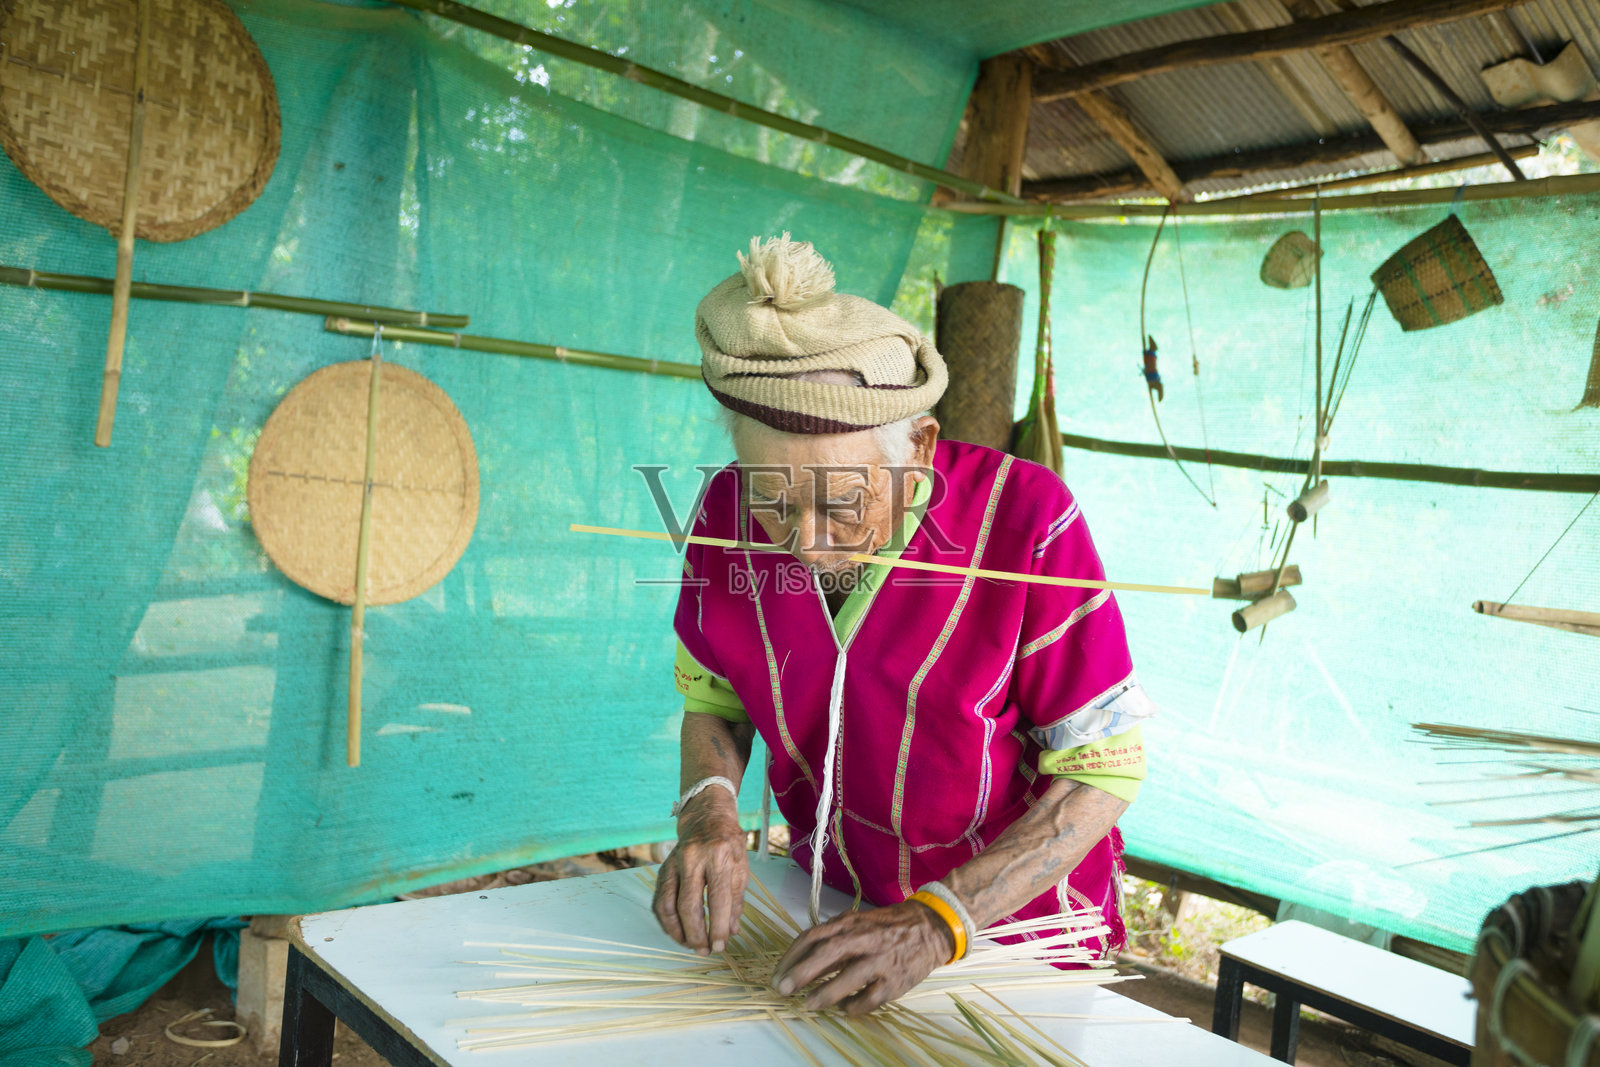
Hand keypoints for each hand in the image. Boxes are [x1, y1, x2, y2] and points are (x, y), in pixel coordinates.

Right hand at [652, 790, 748, 954]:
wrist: (706, 818)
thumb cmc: (728, 843)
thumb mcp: (741, 866)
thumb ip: (736, 900)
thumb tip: (731, 931)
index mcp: (718, 856)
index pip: (717, 898)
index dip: (717, 926)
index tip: (720, 946)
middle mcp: (692, 858)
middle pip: (688, 904)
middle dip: (695, 933)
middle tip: (703, 951)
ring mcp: (673, 863)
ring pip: (667, 904)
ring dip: (677, 931)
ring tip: (689, 945)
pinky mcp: (663, 869)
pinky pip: (659, 900)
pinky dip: (666, 921)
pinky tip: (677, 932)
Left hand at [771, 899, 953, 1014]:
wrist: (929, 927)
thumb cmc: (885, 926)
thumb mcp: (857, 923)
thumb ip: (832, 938)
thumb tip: (801, 962)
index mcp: (849, 923)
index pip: (813, 936)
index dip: (792, 956)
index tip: (777, 974)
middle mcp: (864, 938)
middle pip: (828, 952)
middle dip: (802, 971)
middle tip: (782, 989)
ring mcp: (881, 959)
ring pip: (850, 976)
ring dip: (826, 992)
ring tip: (809, 1004)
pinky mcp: (896, 980)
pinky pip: (871, 997)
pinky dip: (854, 1006)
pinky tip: (844, 1010)